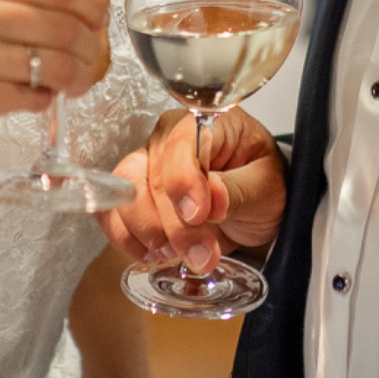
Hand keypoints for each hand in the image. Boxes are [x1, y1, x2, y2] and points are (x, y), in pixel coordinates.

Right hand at [0, 0, 110, 169]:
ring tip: (72, 81)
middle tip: (91, 57)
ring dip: (77, 77)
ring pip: (56, 64)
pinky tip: (32, 97)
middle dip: (92, 45)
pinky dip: (45, 100)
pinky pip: (35, 98)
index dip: (91, 2)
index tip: (98, 18)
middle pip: (65, 24)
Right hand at [98, 107, 285, 273]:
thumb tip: (213, 199)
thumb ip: (237, 190)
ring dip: (149, 234)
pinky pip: (113, 214)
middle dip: (173, 224)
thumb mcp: (265, 187)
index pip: (181, 145)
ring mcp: (146, 164)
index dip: (184, 182)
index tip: (200, 215)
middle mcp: (167, 138)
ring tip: (180, 255)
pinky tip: (156, 254)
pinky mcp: (134, 194)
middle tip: (202, 254)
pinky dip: (129, 240)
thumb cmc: (261, 184)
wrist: (255, 205)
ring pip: (125, 196)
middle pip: (150, 177)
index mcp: (204, 122)